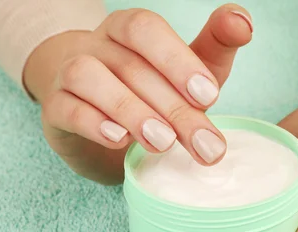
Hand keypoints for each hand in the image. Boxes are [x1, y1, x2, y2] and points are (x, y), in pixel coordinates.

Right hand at [24, 5, 251, 183]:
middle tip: (204, 145)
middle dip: (174, 108)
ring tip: (162, 142)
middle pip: (132, 66)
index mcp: (129, 31)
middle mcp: (96, 46)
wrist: (96, 121)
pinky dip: (93, 123)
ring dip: (130, 109)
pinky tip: (119, 140)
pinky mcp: (54, 110)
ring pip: (89, 77)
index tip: (209, 96)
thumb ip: (215, 46)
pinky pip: (65, 108)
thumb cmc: (150, 92)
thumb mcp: (188, 72)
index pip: (147, 29)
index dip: (177, 60)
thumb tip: (242, 21)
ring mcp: (69, 75)